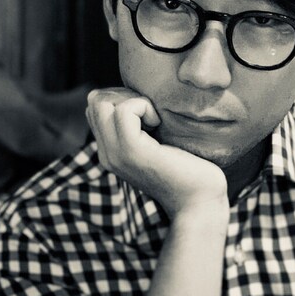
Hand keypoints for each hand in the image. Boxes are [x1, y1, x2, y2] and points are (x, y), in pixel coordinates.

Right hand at [86, 88, 228, 220]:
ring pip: (101, 103)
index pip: (96, 108)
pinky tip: (159, 123)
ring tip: (154, 119)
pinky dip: (143, 107)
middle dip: (124, 94)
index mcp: (112, 151)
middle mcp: (108, 154)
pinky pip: (124, 111)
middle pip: (94, 101)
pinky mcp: (133, 151)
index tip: (148, 114)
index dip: (122, 98)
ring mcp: (117, 154)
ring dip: (132, 100)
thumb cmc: (190, 171)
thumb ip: (143, 128)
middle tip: (151, 113)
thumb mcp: (159, 144)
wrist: (199, 202)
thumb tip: (142, 98)